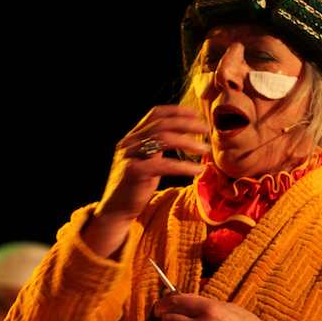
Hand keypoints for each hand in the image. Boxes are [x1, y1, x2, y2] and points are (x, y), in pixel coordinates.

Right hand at [98, 105, 210, 223]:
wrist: (115, 209)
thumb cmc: (135, 186)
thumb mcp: (147, 161)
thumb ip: (158, 147)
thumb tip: (184, 137)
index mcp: (133, 136)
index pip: (155, 113)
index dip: (177, 111)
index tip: (196, 114)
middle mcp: (129, 142)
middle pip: (162, 124)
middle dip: (186, 124)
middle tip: (206, 129)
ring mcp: (130, 155)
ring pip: (163, 139)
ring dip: (188, 142)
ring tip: (205, 149)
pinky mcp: (134, 171)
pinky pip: (164, 164)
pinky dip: (184, 166)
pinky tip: (198, 169)